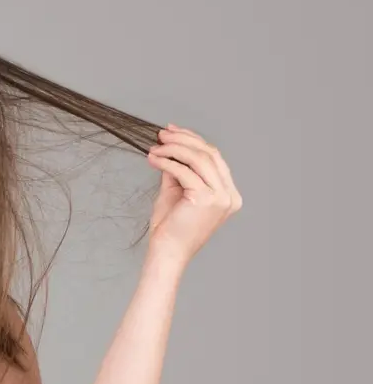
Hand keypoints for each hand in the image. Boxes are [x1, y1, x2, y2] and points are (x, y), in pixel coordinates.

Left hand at [146, 124, 242, 267]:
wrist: (167, 252)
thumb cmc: (170, 227)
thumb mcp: (176, 191)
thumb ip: (178, 169)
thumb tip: (170, 146)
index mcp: (228, 194)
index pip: (214, 157)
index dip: (193, 140)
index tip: (172, 132)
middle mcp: (229, 195)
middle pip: (209, 154)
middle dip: (183, 140)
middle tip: (161, 134)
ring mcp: (221, 197)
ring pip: (198, 159)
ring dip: (174, 149)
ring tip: (154, 147)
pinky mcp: (206, 199)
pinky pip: (185, 171)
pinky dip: (167, 161)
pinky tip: (154, 159)